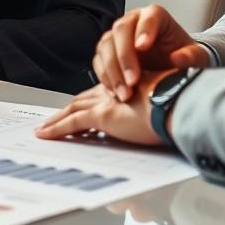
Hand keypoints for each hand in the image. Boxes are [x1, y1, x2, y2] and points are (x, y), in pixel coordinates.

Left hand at [35, 70, 174, 145]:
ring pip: (73, 110)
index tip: (79, 107)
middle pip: (83, 101)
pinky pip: (72, 123)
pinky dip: (56, 129)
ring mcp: (106, 103)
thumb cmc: (181, 105)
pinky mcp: (102, 115)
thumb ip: (159, 111)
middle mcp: (113, 93)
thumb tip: (166, 121)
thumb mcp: (167, 106)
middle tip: (52, 119)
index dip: (89, 101)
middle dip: (67, 110)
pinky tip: (44, 135)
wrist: (181, 104)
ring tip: (43, 130)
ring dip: (56, 120)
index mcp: (128, 89)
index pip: (101, 95)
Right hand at [95, 5, 208, 101]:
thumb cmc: (185, 57)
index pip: (148, 17)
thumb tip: (178, 59)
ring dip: (112, 71)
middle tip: (132, 81)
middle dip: (124, 57)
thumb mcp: (196, 57)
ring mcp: (117, 36)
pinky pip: (99, 61)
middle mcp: (133, 21)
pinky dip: (105, 77)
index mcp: (156, 15)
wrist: (172, 66)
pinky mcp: (107, 51)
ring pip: (105, 46)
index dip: (144, 30)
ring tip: (124, 94)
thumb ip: (192, 57)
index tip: (143, 47)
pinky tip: (116, 93)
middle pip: (121, 30)